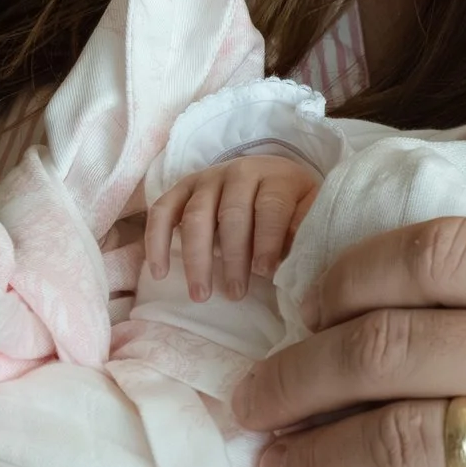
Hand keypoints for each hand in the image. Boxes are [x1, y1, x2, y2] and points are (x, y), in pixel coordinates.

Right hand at [146, 154, 321, 299]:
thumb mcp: (308, 213)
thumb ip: (305, 231)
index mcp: (277, 177)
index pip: (271, 206)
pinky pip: (162, 211)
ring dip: (196, 258)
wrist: (269, 176)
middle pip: (232, 213)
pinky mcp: (183, 187)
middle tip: (235, 293)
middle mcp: (241, 172)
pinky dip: (157, 240)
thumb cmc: (291, 206)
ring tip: (201, 295)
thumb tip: (301, 260)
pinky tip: (159, 272)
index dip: (267, 240)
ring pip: (196, 215)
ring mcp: (208, 178)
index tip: (265, 272)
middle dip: (233, 256)